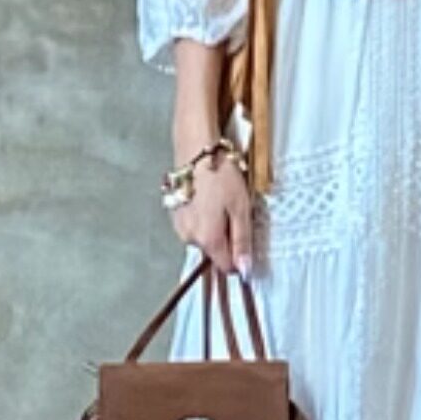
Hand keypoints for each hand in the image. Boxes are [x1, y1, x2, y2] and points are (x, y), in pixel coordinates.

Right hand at [172, 145, 255, 276]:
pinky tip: (207, 197)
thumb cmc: (221, 176)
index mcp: (207, 240)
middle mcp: (189, 239)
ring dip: (214, 226)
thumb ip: (242, 240)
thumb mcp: (240, 207)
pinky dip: (202, 217)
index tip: (247, 236)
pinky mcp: (173, 214)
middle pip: (214, 251)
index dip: (240, 257)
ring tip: (220, 200)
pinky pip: (193, 225)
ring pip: (204, 237)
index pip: (226, 267)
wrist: (195, 148)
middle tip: (235, 209)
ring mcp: (178, 227)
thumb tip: (245, 271)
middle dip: (227, 237)